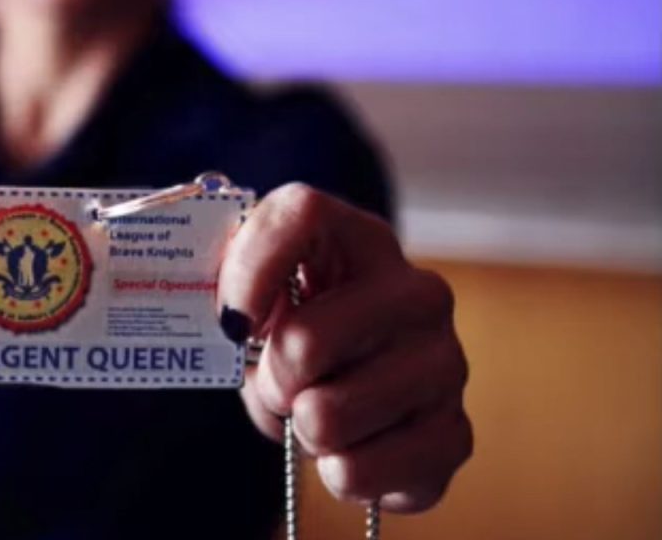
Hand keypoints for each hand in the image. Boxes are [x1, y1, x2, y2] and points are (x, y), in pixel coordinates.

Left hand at [217, 183, 471, 512]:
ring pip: (325, 417)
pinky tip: (350, 452)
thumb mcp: (262, 305)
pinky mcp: (453, 434)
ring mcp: (446, 362)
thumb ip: (236, 291)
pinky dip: (336, 474)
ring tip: (318, 414)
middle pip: (304, 342)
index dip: (250, 270)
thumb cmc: (302, 343)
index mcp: (361, 240)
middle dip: (272, 379)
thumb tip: (232, 323)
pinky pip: (359, 471)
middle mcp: (417, 292)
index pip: (301, 213)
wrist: (360, 408)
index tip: (233, 322)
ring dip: (303, 430)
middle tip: (282, 384)